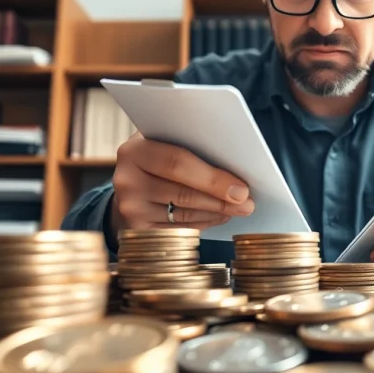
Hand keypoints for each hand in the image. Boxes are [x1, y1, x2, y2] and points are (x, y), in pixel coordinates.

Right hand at [110, 133, 254, 233]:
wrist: (128, 181)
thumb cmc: (158, 156)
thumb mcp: (166, 142)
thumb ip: (192, 148)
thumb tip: (236, 168)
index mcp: (134, 150)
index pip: (177, 163)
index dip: (213, 179)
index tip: (242, 189)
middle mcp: (126, 179)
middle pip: (183, 193)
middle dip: (220, 200)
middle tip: (247, 204)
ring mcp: (129, 208)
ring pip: (183, 213)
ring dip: (216, 212)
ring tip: (238, 209)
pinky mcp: (136, 230)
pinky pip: (178, 229)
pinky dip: (203, 223)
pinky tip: (219, 216)